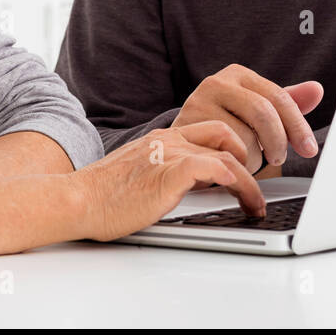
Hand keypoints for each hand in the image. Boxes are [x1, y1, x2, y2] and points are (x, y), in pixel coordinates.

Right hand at [73, 121, 267, 241]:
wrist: (77, 200)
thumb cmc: (103, 195)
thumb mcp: (140, 174)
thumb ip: (164, 171)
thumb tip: (187, 187)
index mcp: (162, 138)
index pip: (210, 129)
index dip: (235, 145)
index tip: (248, 167)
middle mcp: (168, 140)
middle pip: (225, 133)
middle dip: (250, 155)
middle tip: (258, 183)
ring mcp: (167, 155)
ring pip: (226, 155)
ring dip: (249, 183)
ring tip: (255, 205)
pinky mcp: (166, 174)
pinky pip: (209, 167)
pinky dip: (231, 178)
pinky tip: (239, 193)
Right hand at [172, 64, 323, 174]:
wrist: (180, 145)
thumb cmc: (223, 127)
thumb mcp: (256, 113)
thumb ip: (285, 103)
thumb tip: (316, 89)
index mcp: (238, 74)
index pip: (279, 97)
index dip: (298, 126)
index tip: (309, 149)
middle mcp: (216, 82)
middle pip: (262, 112)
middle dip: (277, 141)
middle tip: (279, 159)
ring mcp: (198, 103)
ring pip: (243, 136)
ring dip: (252, 157)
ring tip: (245, 159)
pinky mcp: (185, 127)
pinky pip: (222, 152)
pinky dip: (234, 165)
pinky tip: (230, 165)